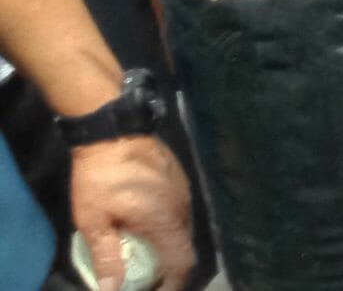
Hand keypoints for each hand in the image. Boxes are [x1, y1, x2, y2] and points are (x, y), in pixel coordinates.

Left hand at [68, 137, 194, 290]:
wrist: (112, 131)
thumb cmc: (100, 179)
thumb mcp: (94, 222)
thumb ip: (107, 257)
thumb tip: (112, 290)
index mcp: (164, 222)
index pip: (182, 262)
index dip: (173, 284)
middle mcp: (182, 209)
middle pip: (184, 247)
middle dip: (169, 267)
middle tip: (147, 277)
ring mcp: (183, 191)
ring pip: (183, 228)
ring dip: (168, 245)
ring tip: (146, 251)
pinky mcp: (179, 179)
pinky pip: (179, 211)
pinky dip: (167, 226)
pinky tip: (147, 224)